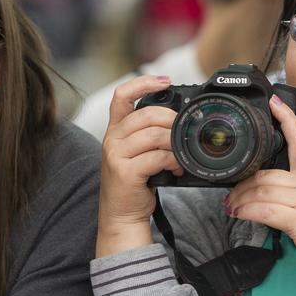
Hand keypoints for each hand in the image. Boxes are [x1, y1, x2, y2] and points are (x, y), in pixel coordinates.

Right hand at [95, 75, 182, 256]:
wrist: (121, 215)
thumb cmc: (135, 183)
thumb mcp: (138, 153)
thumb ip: (151, 134)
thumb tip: (180, 120)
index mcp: (116, 130)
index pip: (122, 96)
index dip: (143, 83)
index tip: (165, 81)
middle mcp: (112, 139)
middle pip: (147, 114)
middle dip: (172, 120)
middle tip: (184, 133)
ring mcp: (116, 155)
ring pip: (154, 135)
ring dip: (175, 144)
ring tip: (181, 156)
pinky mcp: (125, 172)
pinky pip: (156, 157)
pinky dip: (172, 161)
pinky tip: (176, 168)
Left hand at [225, 95, 295, 289]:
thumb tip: (274, 199)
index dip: (286, 121)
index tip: (274, 105)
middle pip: (267, 174)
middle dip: (243, 184)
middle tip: (231, 195)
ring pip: (262, 190)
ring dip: (240, 199)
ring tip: (231, 207)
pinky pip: (264, 210)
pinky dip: (247, 211)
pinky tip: (239, 214)